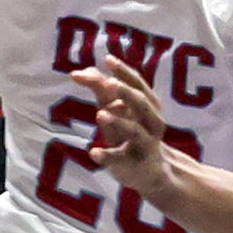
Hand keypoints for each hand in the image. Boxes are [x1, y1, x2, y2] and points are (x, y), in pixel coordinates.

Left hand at [70, 54, 168, 197]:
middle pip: (143, 104)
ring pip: (135, 131)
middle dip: (126, 92)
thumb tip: (80, 71)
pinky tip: (93, 152)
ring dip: (119, 122)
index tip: (107, 59)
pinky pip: (121, 160)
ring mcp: (145, 145)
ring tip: (100, 113)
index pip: (138, 85)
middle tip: (109, 82)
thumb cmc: (131, 137)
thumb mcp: (117, 113)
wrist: (151, 173)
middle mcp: (152, 123)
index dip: (124, 72)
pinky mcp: (134, 165)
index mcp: (149, 107)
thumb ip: (101, 93)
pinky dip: (107, 156)